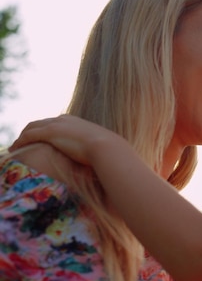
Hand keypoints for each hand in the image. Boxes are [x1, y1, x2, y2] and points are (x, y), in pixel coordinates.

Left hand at [9, 114, 125, 165]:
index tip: (38, 140)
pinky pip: (29, 136)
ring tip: (15, 147)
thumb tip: (96, 160)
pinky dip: (20, 142)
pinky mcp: (50, 133)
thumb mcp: (99, 147)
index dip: (43, 130)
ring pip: (31, 128)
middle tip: (22, 143)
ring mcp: (57, 125)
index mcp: (75, 122)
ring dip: (21, 137)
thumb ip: (93, 150)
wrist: (107, 148)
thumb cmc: (107, 152)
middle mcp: (64, 120)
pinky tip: (14, 149)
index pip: (53, 123)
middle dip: (29, 131)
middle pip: (39, 123)